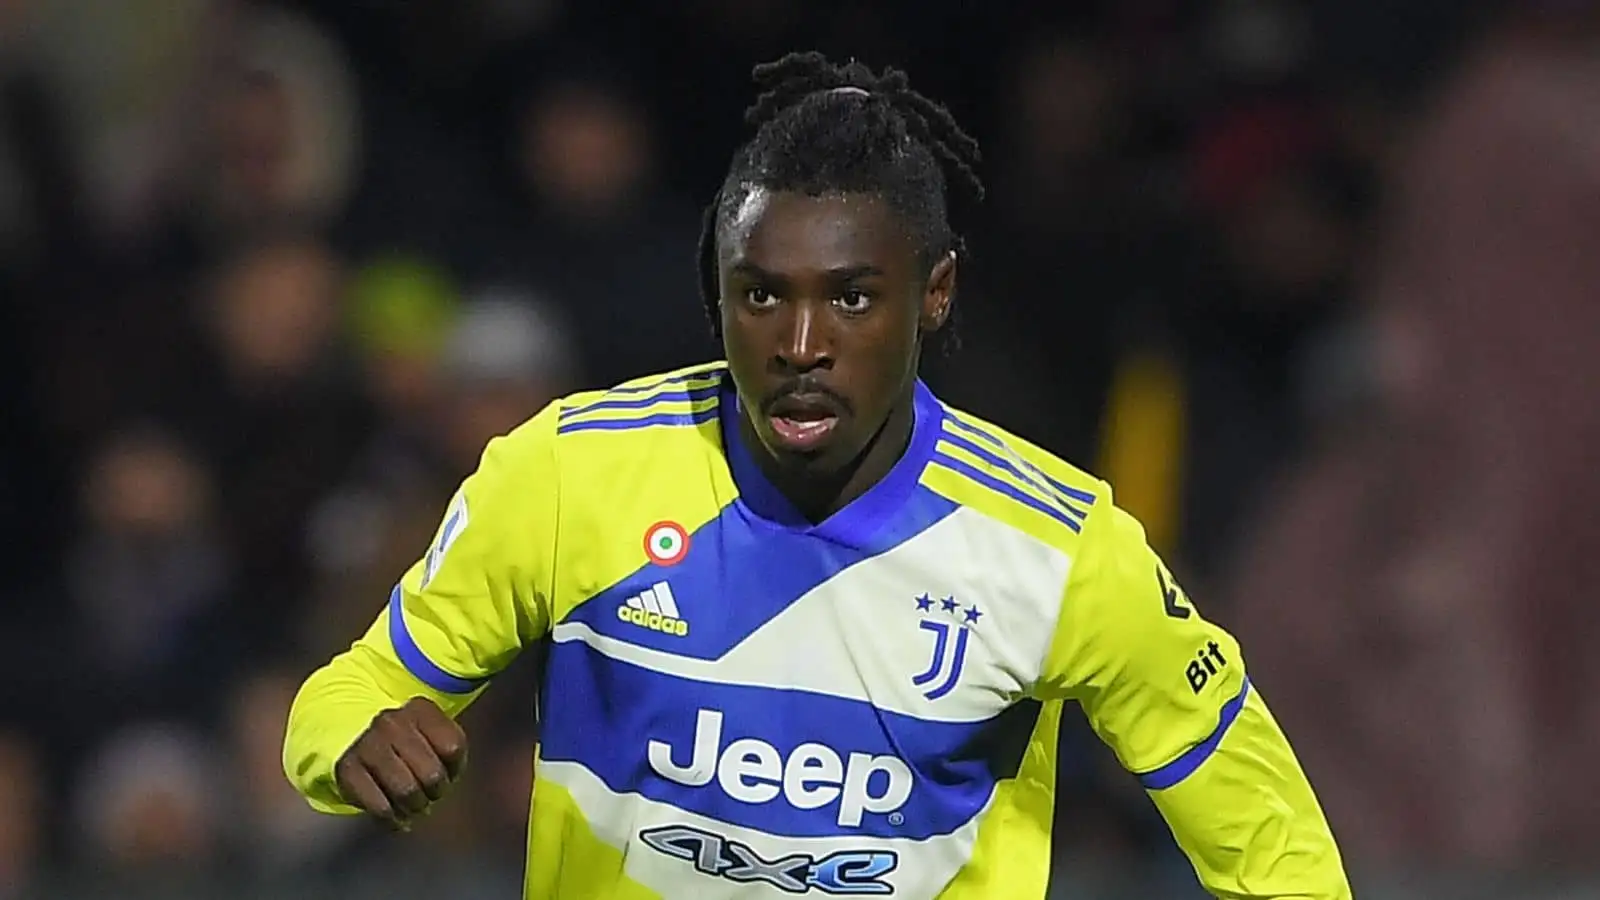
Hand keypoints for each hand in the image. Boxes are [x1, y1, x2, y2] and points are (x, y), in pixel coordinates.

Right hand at [334, 697, 466, 829]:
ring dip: (415, 806)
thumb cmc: (404, 741)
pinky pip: (380, 806)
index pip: (453, 747)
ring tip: (413, 806)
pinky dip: (391, 818)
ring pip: (407, 790)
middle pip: (432, 774)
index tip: (447, 773)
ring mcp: (368, 744)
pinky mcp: (347, 768)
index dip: (454, 769)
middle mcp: (392, 722)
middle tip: (429, 795)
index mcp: (419, 709)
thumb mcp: (430, 732)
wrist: (352, 732)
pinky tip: (395, 818)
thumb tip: (449, 780)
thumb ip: (448, 749)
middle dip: (435, 793)